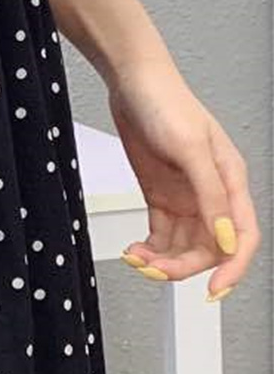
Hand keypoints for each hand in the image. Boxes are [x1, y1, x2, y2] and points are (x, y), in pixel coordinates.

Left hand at [106, 55, 258, 300]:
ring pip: (184, 245)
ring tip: (138, 259)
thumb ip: (210, 195)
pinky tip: (136, 250)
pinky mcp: (160, 194)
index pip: (242, 238)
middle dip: (184, 265)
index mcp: (230, 182)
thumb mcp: (190, 148)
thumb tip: (225, 239)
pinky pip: (162, 233)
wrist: (130, 82)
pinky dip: (151, 246)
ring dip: (164, 259)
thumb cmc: (166, 103)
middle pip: (209, 247)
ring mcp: (185, 195)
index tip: (214, 291)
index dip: (233, 268)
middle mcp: (211, 193)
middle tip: (153, 269)